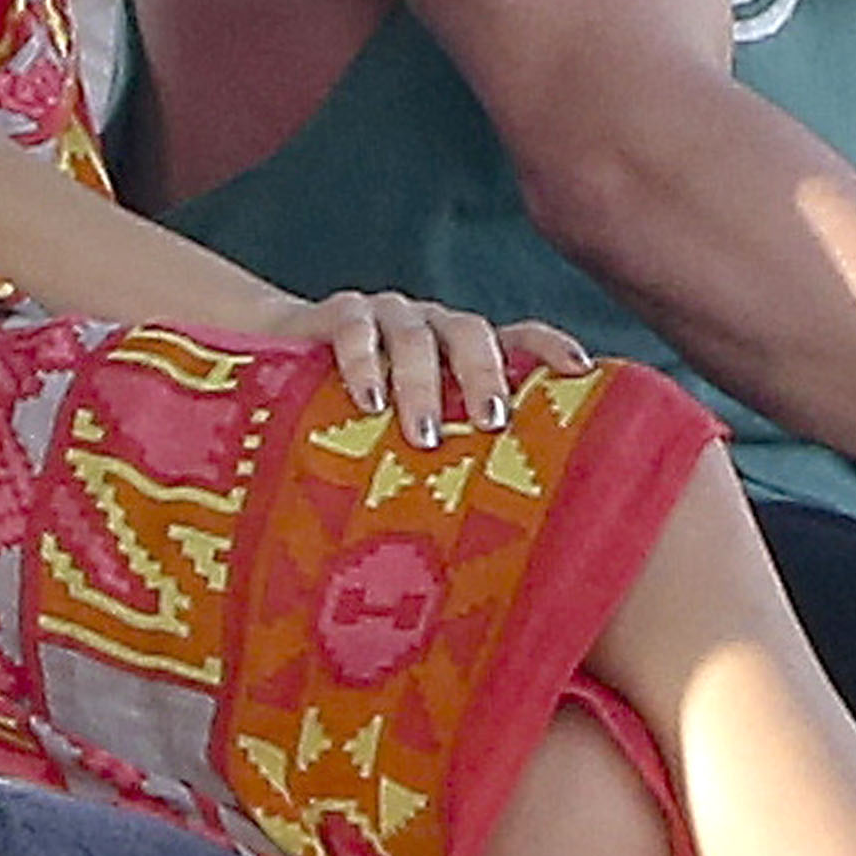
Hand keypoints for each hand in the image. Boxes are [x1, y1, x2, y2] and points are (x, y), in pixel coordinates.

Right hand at [281, 291, 591, 447]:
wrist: (275, 358)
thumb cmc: (360, 417)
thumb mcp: (410, 435)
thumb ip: (453, 458)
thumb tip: (509, 540)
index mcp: (461, 351)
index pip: (518, 335)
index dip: (550, 346)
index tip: (581, 371)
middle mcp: (432, 327)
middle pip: (470, 333)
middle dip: (484, 374)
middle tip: (491, 422)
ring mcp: (385, 316)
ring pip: (414, 335)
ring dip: (422, 382)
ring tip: (423, 434)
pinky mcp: (335, 315)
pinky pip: (354, 327)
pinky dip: (362, 361)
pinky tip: (366, 402)